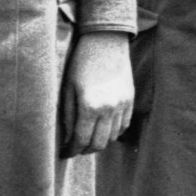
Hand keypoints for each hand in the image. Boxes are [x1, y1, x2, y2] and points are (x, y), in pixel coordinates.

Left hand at [64, 28, 139, 156]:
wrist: (106, 41)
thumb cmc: (81, 62)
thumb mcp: (68, 88)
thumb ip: (68, 115)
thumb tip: (68, 136)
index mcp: (89, 106)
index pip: (81, 139)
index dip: (72, 150)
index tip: (65, 153)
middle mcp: (109, 109)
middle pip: (99, 143)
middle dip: (85, 150)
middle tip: (76, 148)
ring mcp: (123, 105)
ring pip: (112, 136)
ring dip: (100, 141)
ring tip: (89, 137)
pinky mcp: (131, 100)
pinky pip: (124, 125)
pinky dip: (113, 131)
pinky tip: (103, 128)